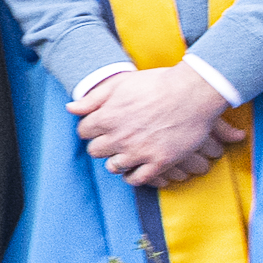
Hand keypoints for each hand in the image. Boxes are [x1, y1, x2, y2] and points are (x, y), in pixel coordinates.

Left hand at [71, 59, 247, 187]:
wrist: (192, 92)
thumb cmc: (156, 84)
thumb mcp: (120, 84)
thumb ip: (92, 98)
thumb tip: (70, 108)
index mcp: (106, 117)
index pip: (83, 132)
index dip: (91, 129)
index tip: (99, 128)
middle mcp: (119, 137)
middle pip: (95, 151)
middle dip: (101, 145)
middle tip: (112, 140)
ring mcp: (139, 151)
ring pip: (113, 167)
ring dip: (116, 161)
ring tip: (124, 154)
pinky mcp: (159, 162)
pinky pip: (137, 179)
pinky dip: (132, 177)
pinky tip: (134, 170)